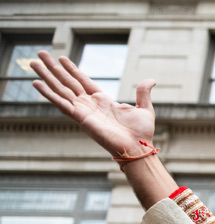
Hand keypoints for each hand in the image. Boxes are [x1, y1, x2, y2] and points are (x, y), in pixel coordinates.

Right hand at [31, 51, 155, 157]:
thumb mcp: (144, 108)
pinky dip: (48, 93)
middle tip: (40, 54)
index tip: (62, 58)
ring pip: (60, 89)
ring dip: (45, 76)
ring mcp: (83, 110)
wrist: (138, 147)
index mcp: (102, 101)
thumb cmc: (141, 133)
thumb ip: (143, 92)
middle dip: (53, 68)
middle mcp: (90, 104)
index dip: (72, 69)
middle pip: (67, 82)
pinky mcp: (80, 117)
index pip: (82, 81)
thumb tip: (151, 80)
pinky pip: (60, 103)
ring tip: (32, 62)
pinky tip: (35, 83)